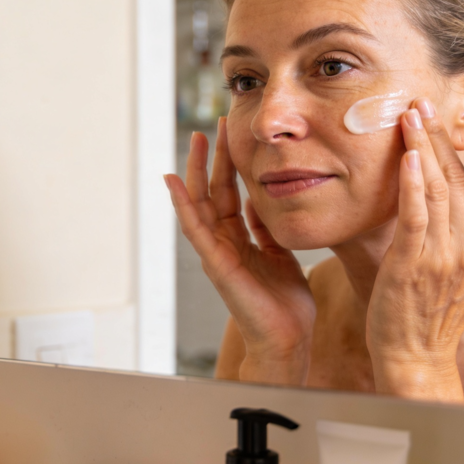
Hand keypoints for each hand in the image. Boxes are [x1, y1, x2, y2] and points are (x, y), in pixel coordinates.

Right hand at [165, 117, 315, 384]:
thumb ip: (266, 229)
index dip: (229, 164)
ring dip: (197, 172)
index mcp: (239, 240)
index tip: (231, 135)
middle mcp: (222, 244)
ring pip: (200, 204)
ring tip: (197, 141)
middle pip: (212, 192)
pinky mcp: (216, 266)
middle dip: (213, 159)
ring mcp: (215, 254)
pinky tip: (175, 183)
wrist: (288, 338)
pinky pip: (195, 230)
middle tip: (214, 126)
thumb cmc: (285, 304)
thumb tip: (258, 201)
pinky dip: (183, 205)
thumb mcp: (280, 254)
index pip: (229, 194)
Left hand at [366, 99, 463, 401]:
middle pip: (462, 179)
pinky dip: (413, 184)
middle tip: (426, 101)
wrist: (417, 355)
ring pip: (437, 189)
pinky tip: (408, 157)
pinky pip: (415, 215)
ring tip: (409, 116)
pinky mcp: (411, 263)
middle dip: (444, 136)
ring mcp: (442, 255)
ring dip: (423, 148)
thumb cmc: (440, 314)